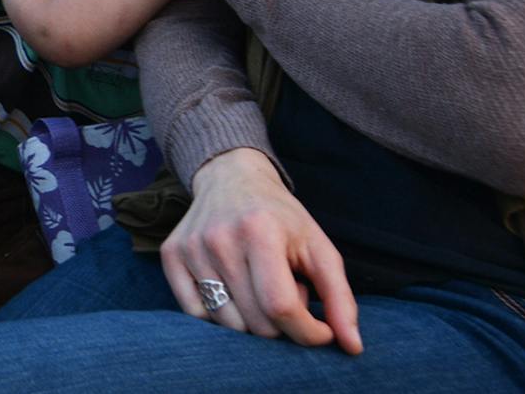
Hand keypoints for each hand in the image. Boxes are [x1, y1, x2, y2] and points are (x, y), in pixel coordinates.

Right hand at [159, 147, 360, 352]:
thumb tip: (352, 347)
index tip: (321, 331)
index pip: (281, 306)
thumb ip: (339, 297)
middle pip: (256, 323)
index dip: (307, 332)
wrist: (231, 177)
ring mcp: (192, 248)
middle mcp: (220, 239)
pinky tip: (234, 292)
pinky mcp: (172, 255)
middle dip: (282, 324)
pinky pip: (197, 315)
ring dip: (252, 321)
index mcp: (261, 231)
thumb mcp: (318, 247)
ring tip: (259, 288)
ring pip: (229, 325)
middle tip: (286, 293)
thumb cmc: (281, 217)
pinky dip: (221, 317)